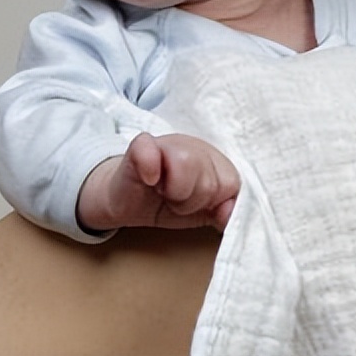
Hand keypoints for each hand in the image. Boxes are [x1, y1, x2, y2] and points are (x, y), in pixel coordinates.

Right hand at [76, 133, 239, 232]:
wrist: (124, 200)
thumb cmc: (164, 202)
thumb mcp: (200, 212)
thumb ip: (223, 213)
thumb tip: (230, 213)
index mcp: (213, 159)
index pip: (231, 181)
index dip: (212, 202)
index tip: (196, 204)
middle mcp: (193, 145)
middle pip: (210, 178)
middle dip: (192, 201)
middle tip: (174, 199)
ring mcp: (167, 142)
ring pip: (186, 163)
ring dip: (173, 192)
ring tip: (162, 193)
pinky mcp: (140, 146)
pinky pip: (150, 150)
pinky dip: (149, 168)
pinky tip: (149, 179)